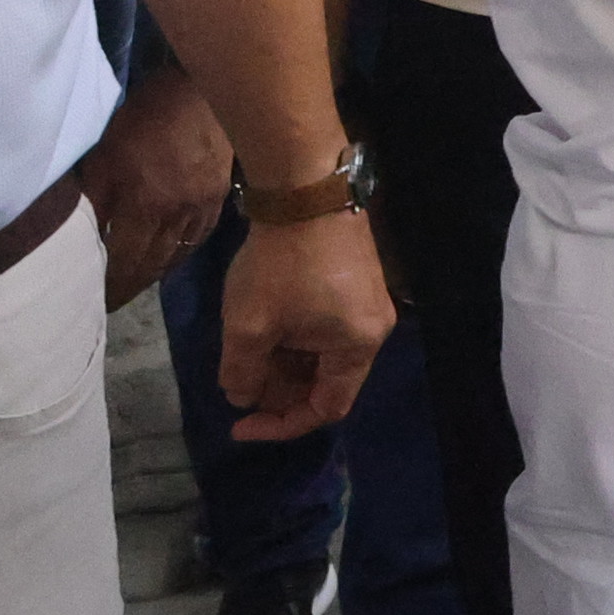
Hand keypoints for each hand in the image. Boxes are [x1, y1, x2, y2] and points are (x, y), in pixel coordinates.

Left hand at [83, 75, 232, 305]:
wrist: (199, 93)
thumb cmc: (142, 119)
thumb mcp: (104, 155)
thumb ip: (92, 199)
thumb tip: (76, 238)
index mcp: (145, 207)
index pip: (124, 264)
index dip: (109, 288)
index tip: (93, 302)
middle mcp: (177, 217)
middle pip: (151, 268)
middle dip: (128, 289)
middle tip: (109, 302)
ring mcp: (201, 211)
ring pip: (175, 257)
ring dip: (151, 275)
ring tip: (132, 284)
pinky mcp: (217, 200)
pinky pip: (196, 240)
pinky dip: (177, 255)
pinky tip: (166, 257)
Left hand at [210, 211, 394, 442]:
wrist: (306, 190)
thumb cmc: (281, 265)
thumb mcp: (249, 326)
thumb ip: (241, 373)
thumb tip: (242, 397)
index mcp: (357, 348)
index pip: (325, 409)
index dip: (280, 424)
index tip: (239, 424)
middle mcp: (374, 331)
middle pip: (326, 382)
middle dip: (280, 390)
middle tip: (239, 382)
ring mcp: (368, 304)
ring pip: (324, 355)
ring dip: (285, 363)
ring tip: (246, 353)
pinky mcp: (358, 282)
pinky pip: (327, 329)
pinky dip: (296, 339)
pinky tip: (267, 326)